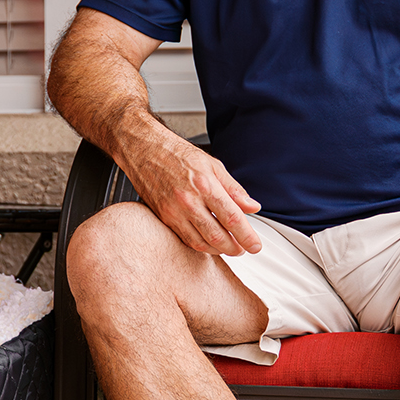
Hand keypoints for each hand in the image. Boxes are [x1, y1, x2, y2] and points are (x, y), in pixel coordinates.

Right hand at [120, 127, 264, 256]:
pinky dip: (201, 245)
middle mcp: (188, 201)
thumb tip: (252, 206)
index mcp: (205, 185)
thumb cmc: (176, 154)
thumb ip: (234, 189)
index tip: (255, 245)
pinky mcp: (163, 217)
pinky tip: (210, 243)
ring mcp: (174, 212)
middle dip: (235, 248)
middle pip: (218, 236)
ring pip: (201, 243)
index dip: (247, 236)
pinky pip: (185, 239)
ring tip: (230, 247)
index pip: (232, 218)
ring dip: (219, 250)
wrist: (144, 149)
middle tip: (244, 249)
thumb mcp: (213, 165)